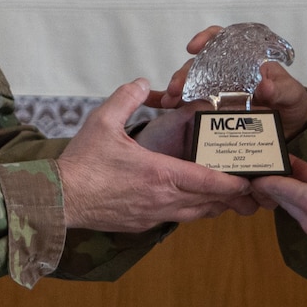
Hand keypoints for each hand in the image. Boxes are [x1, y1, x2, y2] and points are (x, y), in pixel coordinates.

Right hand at [60, 80, 257, 230]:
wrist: (58, 200)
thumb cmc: (81, 163)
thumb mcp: (102, 122)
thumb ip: (126, 97)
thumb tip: (142, 82)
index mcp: (159, 174)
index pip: (207, 182)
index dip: (232, 183)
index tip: (249, 180)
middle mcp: (161, 199)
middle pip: (208, 203)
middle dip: (230, 196)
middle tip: (247, 188)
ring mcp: (152, 215)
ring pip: (194, 215)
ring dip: (211, 206)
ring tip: (226, 196)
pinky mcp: (141, 224)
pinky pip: (174, 219)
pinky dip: (189, 211)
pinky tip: (190, 200)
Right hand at [157, 25, 306, 135]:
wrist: (293, 126)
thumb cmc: (290, 101)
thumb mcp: (289, 93)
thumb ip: (279, 88)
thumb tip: (265, 84)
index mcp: (243, 59)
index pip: (221, 39)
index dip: (206, 39)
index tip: (193, 47)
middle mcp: (226, 71)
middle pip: (200, 65)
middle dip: (184, 74)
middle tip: (175, 89)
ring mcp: (216, 89)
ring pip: (191, 83)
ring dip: (176, 90)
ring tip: (168, 102)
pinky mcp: (211, 109)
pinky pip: (187, 103)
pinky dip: (169, 101)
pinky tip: (153, 103)